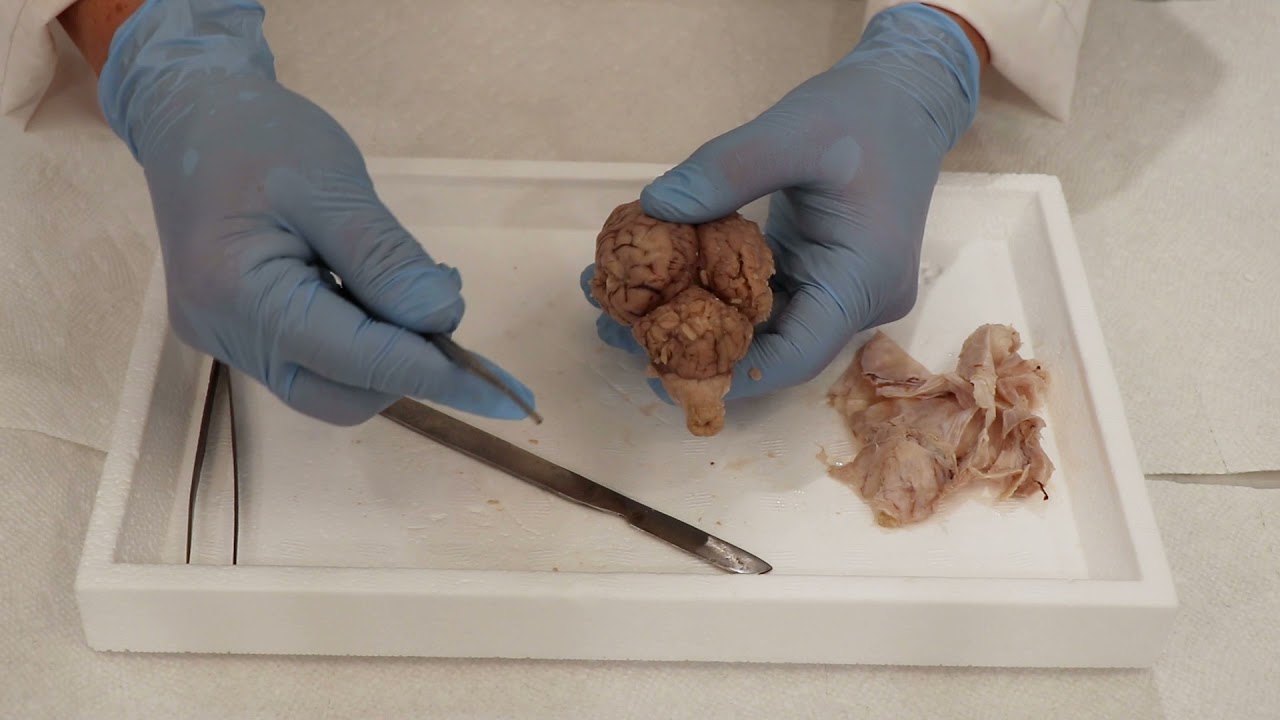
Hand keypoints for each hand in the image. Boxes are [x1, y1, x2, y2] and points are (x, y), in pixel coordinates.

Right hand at [99, 0, 533, 424]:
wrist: (192, 114)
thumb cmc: (259, 136)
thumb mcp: (332, 185)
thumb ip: (385, 259)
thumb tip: (442, 322)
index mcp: (240, 296)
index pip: (357, 361)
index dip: (434, 375)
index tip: (504, 393)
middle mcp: (227, 335)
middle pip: (342, 396)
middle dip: (408, 368)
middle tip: (448, 306)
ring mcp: (230, 340)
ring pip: (331, 386)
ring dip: (388, 355)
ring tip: (415, 288)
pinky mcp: (242, 333)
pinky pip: (315, 360)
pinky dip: (362, 341)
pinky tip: (384, 293)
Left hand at [581, 4, 980, 402]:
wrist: (904, 95)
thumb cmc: (860, 113)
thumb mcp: (793, 131)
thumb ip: (726, 171)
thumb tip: (655, 210)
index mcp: (863, 280)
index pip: (796, 354)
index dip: (731, 373)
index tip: (661, 366)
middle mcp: (855, 302)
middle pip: (772, 348)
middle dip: (695, 346)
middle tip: (617, 327)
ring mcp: (836, 292)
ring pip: (761, 327)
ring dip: (697, 321)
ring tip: (620, 305)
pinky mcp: (816, 275)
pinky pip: (761, 299)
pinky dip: (713, 294)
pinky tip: (659, 281)